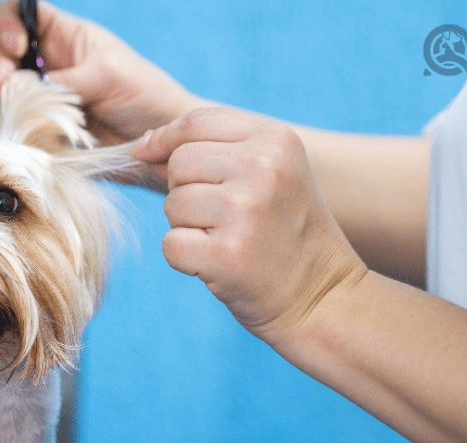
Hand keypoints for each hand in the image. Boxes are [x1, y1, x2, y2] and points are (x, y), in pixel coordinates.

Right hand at [0, 1, 197, 144]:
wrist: (156, 140)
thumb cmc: (142, 93)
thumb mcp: (107, 74)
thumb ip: (63, 79)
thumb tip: (18, 88)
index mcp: (62, 34)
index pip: (20, 12)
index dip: (7, 22)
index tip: (17, 45)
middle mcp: (45, 62)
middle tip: (3, 87)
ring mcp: (39, 96)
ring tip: (14, 113)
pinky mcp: (39, 127)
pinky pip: (10, 124)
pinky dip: (9, 127)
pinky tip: (24, 133)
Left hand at [132, 107, 366, 345]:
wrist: (323, 295)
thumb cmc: (285, 232)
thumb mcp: (270, 172)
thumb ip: (213, 150)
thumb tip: (142, 148)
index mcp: (275, 139)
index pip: (196, 122)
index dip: (164, 139)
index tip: (148, 155)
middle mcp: (262, 168)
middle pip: (179, 163)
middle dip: (185, 190)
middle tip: (222, 217)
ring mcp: (245, 211)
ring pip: (172, 204)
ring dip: (187, 227)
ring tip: (227, 240)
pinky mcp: (226, 254)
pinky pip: (171, 244)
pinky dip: (185, 260)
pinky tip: (219, 265)